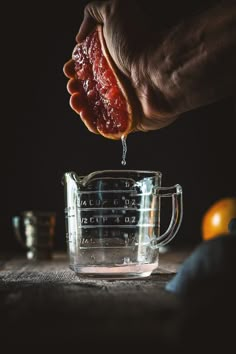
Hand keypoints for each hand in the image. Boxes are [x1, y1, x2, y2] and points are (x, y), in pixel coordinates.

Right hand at [63, 0, 177, 132]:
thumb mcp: (115, 10)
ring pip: (94, 107)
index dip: (75, 68)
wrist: (159, 71)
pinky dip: (91, 123)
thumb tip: (80, 36)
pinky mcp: (127, 120)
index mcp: (113, 59)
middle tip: (73, 85)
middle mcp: (117, 80)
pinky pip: (105, 126)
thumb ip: (94, 13)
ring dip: (79, 104)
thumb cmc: (140, 42)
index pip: (88, 66)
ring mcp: (122, 101)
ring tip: (76, 100)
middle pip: (88, 87)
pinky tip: (85, 113)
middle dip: (75, 86)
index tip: (69, 69)